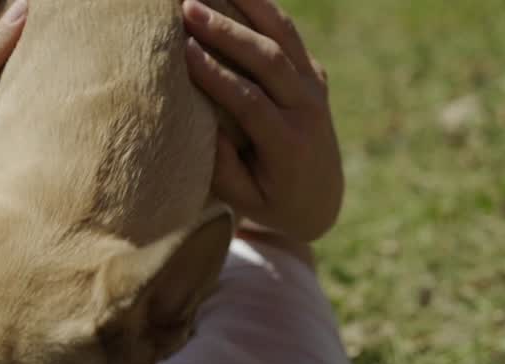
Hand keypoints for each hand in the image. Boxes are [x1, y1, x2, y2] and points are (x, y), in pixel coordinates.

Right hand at [183, 0, 342, 244]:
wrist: (321, 198)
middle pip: (269, 59)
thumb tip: (205, 127)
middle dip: (227, 30)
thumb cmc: (270, 202)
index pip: (251, 101)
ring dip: (248, 4)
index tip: (183, 51)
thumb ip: (224, 169)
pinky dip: (261, 9)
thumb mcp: (246, 200)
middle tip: (187, 7)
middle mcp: (308, 109)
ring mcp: (315, 87)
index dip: (216, 75)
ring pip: (284, 35)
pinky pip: (288, 34)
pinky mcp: (313, 73)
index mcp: (290, 144)